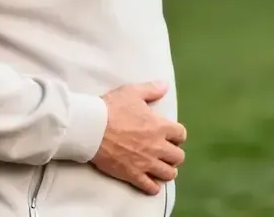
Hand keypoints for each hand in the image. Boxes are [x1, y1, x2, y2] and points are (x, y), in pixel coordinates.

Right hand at [90, 81, 186, 195]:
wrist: (92, 128)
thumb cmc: (112, 108)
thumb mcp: (132, 92)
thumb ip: (151, 90)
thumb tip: (164, 86)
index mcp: (160, 126)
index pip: (181, 134)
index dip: (177, 135)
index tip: (170, 135)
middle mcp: (157, 147)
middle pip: (178, 157)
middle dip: (174, 154)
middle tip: (165, 151)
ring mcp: (146, 163)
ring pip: (168, 174)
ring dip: (166, 171)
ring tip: (160, 167)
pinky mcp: (133, 175)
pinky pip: (151, 188)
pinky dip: (153, 187)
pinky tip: (150, 182)